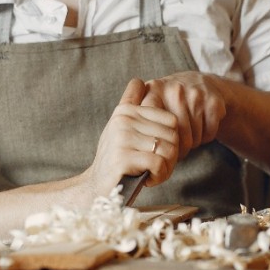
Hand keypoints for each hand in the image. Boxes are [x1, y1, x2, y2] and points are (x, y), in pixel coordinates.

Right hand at [86, 78, 179, 195]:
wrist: (96, 188)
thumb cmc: (116, 158)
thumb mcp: (122, 127)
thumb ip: (131, 104)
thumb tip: (138, 81)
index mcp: (126, 110)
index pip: (172, 121)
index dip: (170, 140)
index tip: (155, 151)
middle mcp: (123, 119)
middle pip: (173, 135)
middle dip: (170, 156)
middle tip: (154, 166)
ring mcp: (122, 138)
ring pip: (168, 150)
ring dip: (165, 168)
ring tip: (150, 172)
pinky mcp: (123, 158)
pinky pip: (159, 163)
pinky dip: (159, 176)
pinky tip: (146, 179)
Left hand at [141, 72, 226, 158]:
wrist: (203, 82)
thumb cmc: (172, 100)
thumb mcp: (153, 101)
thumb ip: (140, 119)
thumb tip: (139, 155)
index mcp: (154, 90)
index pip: (151, 127)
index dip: (156, 145)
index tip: (159, 150)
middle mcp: (174, 90)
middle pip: (174, 137)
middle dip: (177, 148)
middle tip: (176, 146)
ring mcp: (195, 94)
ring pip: (193, 138)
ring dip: (193, 143)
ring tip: (189, 134)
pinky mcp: (213, 102)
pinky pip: (209, 133)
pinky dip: (207, 136)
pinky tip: (202, 127)